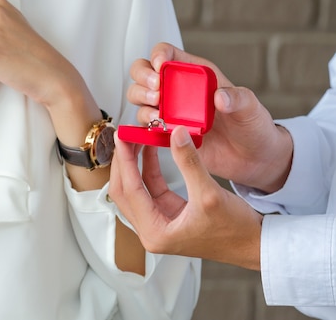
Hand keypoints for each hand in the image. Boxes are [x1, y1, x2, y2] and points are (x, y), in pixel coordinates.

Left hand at [108, 126, 262, 269]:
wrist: (255, 244)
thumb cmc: (235, 230)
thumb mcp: (210, 192)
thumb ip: (189, 162)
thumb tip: (176, 133)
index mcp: (155, 232)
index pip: (130, 190)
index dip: (125, 160)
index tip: (122, 137)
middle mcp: (152, 230)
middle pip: (125, 190)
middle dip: (124, 161)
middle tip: (125, 135)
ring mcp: (159, 222)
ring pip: (136, 187)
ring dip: (134, 163)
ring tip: (136, 138)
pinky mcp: (168, 213)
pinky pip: (151, 187)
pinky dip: (149, 168)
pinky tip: (151, 149)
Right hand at [127, 42, 292, 192]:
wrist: (253, 158)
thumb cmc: (252, 126)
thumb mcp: (250, 108)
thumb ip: (238, 98)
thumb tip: (219, 96)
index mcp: (195, 74)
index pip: (167, 53)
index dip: (158, 55)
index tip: (161, 66)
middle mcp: (177, 90)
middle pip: (143, 72)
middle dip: (144, 78)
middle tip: (157, 91)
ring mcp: (169, 111)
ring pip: (139, 97)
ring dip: (142, 101)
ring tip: (159, 112)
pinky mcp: (166, 132)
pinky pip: (144, 125)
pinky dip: (145, 125)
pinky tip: (158, 128)